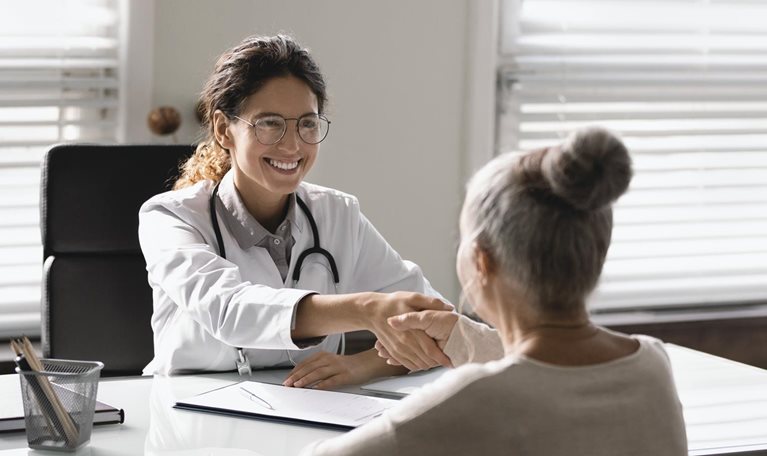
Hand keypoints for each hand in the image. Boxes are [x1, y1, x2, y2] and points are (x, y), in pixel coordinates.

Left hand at [283, 349, 401, 389]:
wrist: (366, 364)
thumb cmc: (346, 365)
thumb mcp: (329, 362)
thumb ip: (316, 368)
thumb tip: (300, 378)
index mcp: (323, 356)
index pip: (305, 363)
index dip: (294, 371)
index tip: (286, 379)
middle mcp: (329, 360)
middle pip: (310, 367)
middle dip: (297, 376)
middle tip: (288, 384)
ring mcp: (338, 367)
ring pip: (319, 373)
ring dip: (307, 379)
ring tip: (298, 385)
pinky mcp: (346, 375)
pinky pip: (333, 380)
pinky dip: (323, 384)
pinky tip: (316, 388)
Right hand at [362, 292, 452, 371]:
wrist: (371, 311)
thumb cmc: (392, 302)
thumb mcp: (413, 297)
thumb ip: (432, 303)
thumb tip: (449, 307)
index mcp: (412, 331)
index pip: (430, 350)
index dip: (442, 358)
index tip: (450, 360)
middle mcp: (405, 343)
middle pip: (425, 360)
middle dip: (437, 363)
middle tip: (446, 360)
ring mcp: (398, 349)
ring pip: (417, 364)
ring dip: (427, 365)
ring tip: (436, 361)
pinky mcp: (393, 352)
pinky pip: (407, 364)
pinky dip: (416, 365)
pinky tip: (422, 361)